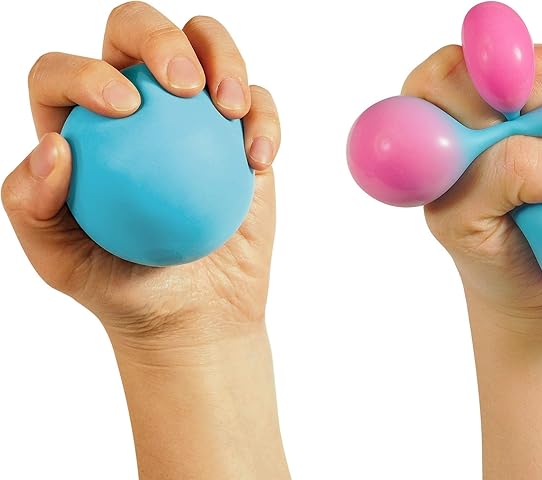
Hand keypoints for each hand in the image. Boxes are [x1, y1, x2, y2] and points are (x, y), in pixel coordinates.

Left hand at [2, 2, 280, 349]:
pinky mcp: (242, 131)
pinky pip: (258, 105)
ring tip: (231, 107)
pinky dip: (265, 121)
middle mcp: (136, 104)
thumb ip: (33, 207)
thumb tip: (53, 145)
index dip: (85, 70)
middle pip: (136, 32)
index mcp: (80, 125)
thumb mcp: (61, 263)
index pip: (63, 73)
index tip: (125, 110)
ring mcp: (193, 114)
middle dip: (158, 35)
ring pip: (207, 45)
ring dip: (224, 58)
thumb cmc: (122, 286)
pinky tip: (259, 159)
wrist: (194, 312)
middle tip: (184, 83)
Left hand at [402, 44, 541, 333]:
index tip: (505, 120)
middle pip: (515, 59)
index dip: (476, 89)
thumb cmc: (488, 248)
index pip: (447, 75)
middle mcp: (490, 101)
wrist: (537, 282)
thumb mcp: (465, 225)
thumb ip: (493, 181)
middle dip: (538, 97)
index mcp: (442, 121)